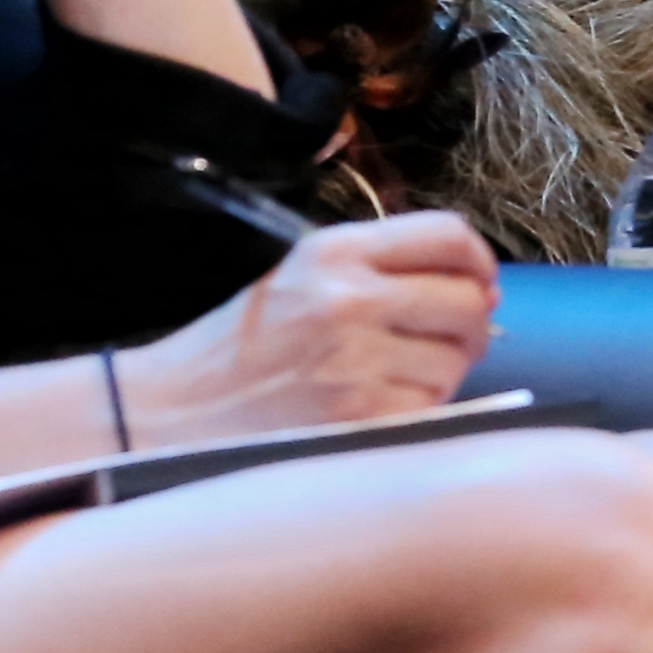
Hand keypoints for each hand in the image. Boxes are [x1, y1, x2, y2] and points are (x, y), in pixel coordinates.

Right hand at [114, 213, 504, 441]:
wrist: (172, 410)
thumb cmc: (239, 348)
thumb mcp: (300, 276)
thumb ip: (379, 269)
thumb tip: (477, 289)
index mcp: (334, 251)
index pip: (448, 235)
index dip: (480, 261)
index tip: (481, 284)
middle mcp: (350, 298)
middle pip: (466, 299)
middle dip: (470, 324)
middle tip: (447, 342)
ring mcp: (357, 360)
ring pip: (455, 360)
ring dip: (442, 373)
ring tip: (393, 379)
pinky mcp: (361, 416)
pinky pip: (432, 407)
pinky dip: (420, 411)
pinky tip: (380, 409)